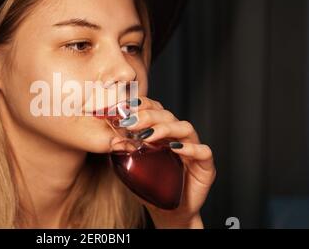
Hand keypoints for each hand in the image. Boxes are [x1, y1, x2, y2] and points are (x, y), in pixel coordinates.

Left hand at [110, 97, 215, 228]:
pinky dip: (189, 148)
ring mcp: (193, 150)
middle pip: (168, 116)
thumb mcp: (133, 168)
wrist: (168, 212)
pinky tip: (174, 148)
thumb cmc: (152, 187)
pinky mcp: (205, 165)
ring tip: (147, 136)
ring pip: (185, 128)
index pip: (155, 110)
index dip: (143, 105)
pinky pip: (203, 151)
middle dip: (149, 116)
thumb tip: (112, 141)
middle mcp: (178, 137)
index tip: (126, 107)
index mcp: (163, 133)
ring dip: (165, 128)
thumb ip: (125, 153)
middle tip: (131, 122)